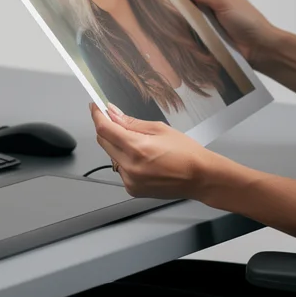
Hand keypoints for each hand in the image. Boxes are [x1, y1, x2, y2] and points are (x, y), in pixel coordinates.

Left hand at [92, 102, 214, 199]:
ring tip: (141, 145)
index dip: (97, 115)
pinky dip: (126, 161)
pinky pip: (121, 169)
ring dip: (117, 146)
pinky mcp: (132, 189)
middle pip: (104, 142)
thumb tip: (113, 113)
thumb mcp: (159, 129)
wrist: (200, 178)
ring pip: (111, 156)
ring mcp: (130, 180)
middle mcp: (130, 167)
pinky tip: (143, 159)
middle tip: (116, 120)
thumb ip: (132, 123)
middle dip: (107, 129)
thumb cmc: (186, 154)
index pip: (104, 129)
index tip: (95, 107)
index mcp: (136, 148)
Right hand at [178, 0, 281, 68]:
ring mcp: (208, 19)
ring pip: (189, 14)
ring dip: (179, 15)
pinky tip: (171, 28)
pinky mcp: (207, 34)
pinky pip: (192, 28)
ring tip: (161, 13)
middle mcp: (212, 2)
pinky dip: (184, 28)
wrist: (259, 48)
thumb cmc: (246, 20)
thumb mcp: (224, 2)